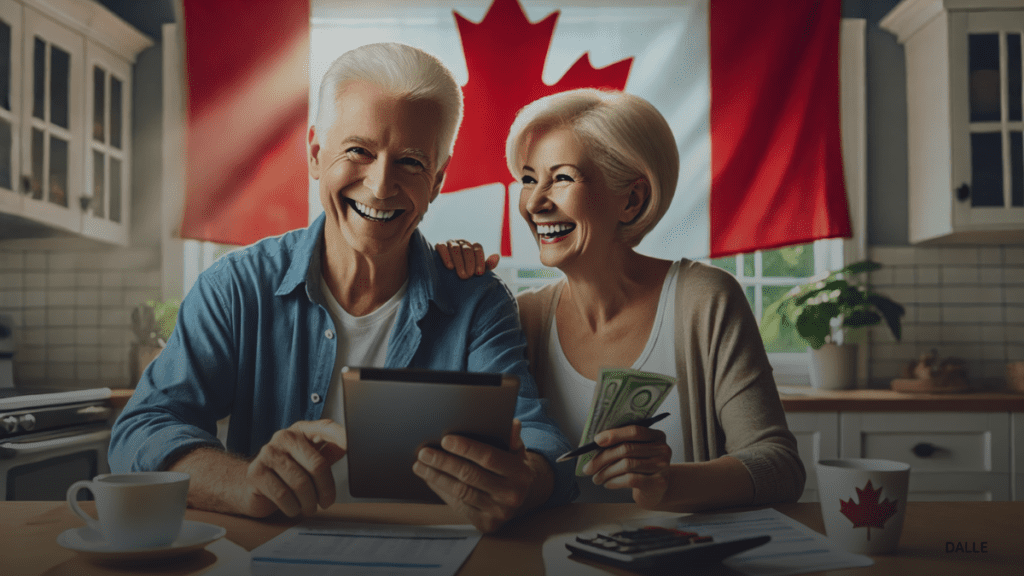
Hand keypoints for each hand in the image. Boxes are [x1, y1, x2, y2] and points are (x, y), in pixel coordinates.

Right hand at [241, 419, 346, 517]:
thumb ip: (330, 451)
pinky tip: (293, 507)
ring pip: (300, 483)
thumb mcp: (309, 459)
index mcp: (301, 431)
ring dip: (309, 502)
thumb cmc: (286, 472)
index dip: (342, 436)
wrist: (251, 485)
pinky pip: (283, 495)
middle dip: (325, 490)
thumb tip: (352, 446)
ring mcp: (268, 453)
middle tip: (326, 502)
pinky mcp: (256, 472)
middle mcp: (284, 437)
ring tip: (309, 507)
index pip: (326, 428)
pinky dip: (292, 507)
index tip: (354, 445)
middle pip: (317, 465)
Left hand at [412, 419, 538, 532]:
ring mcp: (498, 512)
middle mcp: (511, 495)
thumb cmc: (512, 466)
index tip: (445, 440)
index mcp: (520, 473)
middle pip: (470, 475)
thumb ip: (512, 436)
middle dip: (444, 462)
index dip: (466, 448)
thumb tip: (511, 423)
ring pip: (461, 491)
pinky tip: (430, 479)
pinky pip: (459, 505)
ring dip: (437, 477)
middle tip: (424, 452)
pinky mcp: (486, 524)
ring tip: (420, 465)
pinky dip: (441, 491)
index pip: (489, 457)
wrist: (520, 496)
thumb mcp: (517, 450)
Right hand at [436, 240, 499, 278]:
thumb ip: (487, 265)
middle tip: (468, 277)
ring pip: (455, 248)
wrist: (447, 277)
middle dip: (469, 263)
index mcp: (472, 246)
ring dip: (459, 262)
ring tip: (461, 275)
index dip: (479, 260)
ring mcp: (450, 243)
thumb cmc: (465, 273)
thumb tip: (496, 256)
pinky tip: (450, 267)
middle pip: (467, 249)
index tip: (479, 273)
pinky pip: (442, 247)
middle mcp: (462, 242)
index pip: (477, 248)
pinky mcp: (439, 245)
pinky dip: (446, 256)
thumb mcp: (477, 271)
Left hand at [582, 424, 671, 509]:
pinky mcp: (659, 483)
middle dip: (603, 458)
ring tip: (596, 478)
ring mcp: (663, 466)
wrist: (656, 490)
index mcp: (656, 435)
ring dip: (606, 472)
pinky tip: (608, 483)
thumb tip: (596, 443)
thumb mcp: (636, 452)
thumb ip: (622, 444)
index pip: (634, 431)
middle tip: (588, 468)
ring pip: (627, 465)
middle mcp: (663, 449)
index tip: (596, 441)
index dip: (614, 434)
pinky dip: (615, 481)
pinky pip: (631, 479)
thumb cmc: (641, 468)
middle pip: (627, 449)